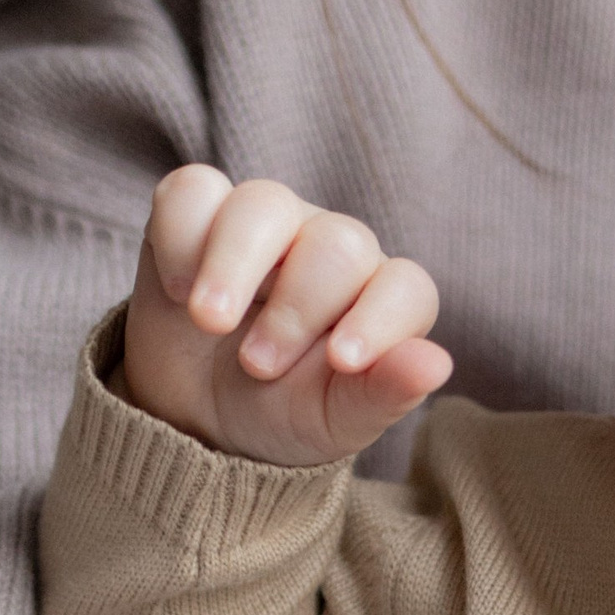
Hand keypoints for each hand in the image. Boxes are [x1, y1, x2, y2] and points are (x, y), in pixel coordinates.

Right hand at [118, 168, 452, 465]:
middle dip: (297, 307)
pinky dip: (182, 238)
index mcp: (380, 299)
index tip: (342, 363)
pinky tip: (178, 291)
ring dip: (235, 266)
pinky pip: (195, 193)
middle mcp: (331, 248)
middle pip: (337, 244)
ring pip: (265, 204)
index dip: (380, 320)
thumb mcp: (330, 421)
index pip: (405, 287)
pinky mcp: (200, 210)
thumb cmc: (280, 414)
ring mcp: (268, 222)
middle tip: (258, 367)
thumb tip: (437, 365)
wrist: (195, 416)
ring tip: (210, 321)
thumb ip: (383, 395)